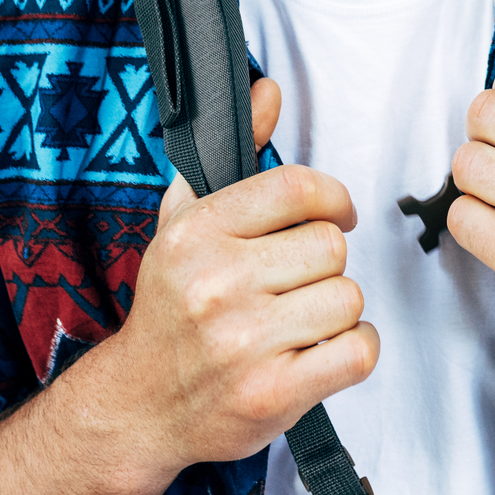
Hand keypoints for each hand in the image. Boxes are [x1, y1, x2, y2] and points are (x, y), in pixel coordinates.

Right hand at [59, 77, 379, 492]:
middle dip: (324, 262)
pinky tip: (321, 349)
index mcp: (195, 233)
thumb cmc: (170, 309)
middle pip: (330, 246)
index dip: (332, 198)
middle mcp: (216, 284)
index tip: (334, 214)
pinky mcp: (272, 394)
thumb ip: (234, 151)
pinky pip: (357, 351)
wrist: (138, 405)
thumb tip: (269, 90)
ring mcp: (244, 343)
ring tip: (300, 319)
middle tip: (298, 280)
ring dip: (336, 309)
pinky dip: (354, 349)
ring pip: (348, 297)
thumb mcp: (184, 221)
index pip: (296, 188)